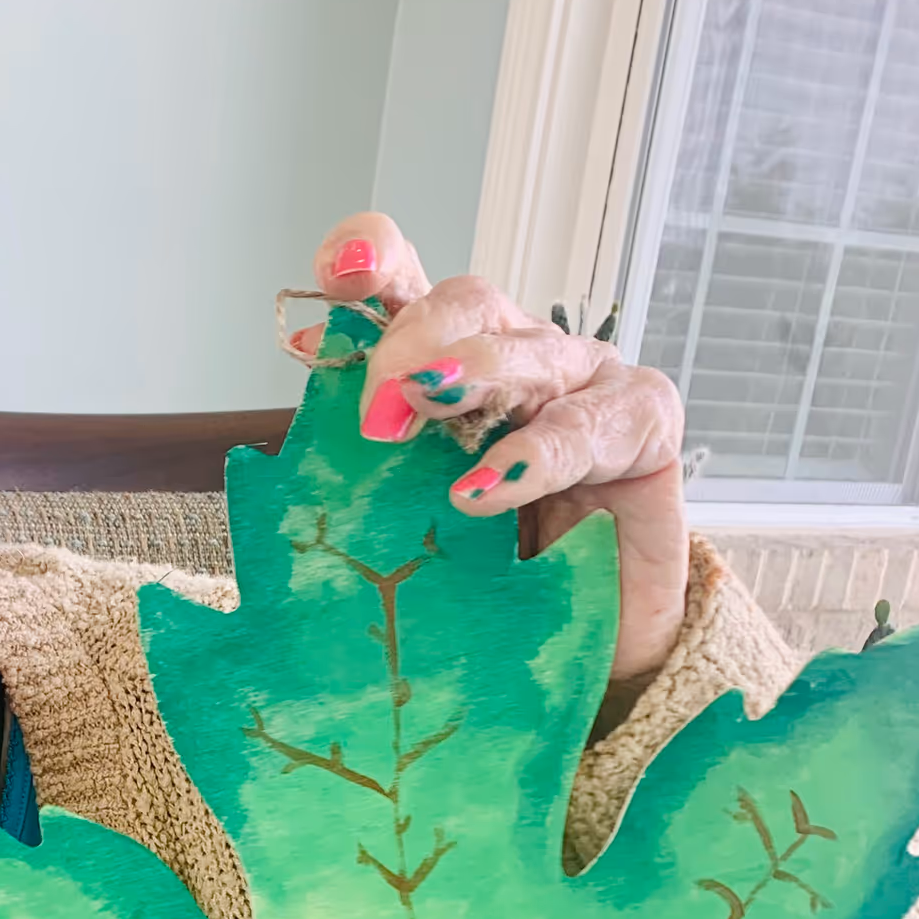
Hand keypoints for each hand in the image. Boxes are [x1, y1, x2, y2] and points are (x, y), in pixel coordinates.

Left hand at [304, 214, 689, 705]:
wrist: (584, 654)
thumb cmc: (485, 589)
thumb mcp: (405, 536)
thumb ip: (354, 488)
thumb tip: (273, 467)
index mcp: (446, 368)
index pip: (407, 286)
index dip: (373, 263)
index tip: (335, 275)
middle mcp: (515, 359)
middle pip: (466, 302)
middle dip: (412, 339)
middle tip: (374, 405)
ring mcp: (584, 384)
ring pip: (528, 350)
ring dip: (475, 371)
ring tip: (424, 405)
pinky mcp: (646, 426)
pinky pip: (595, 423)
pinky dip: (541, 453)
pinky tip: (490, 486)